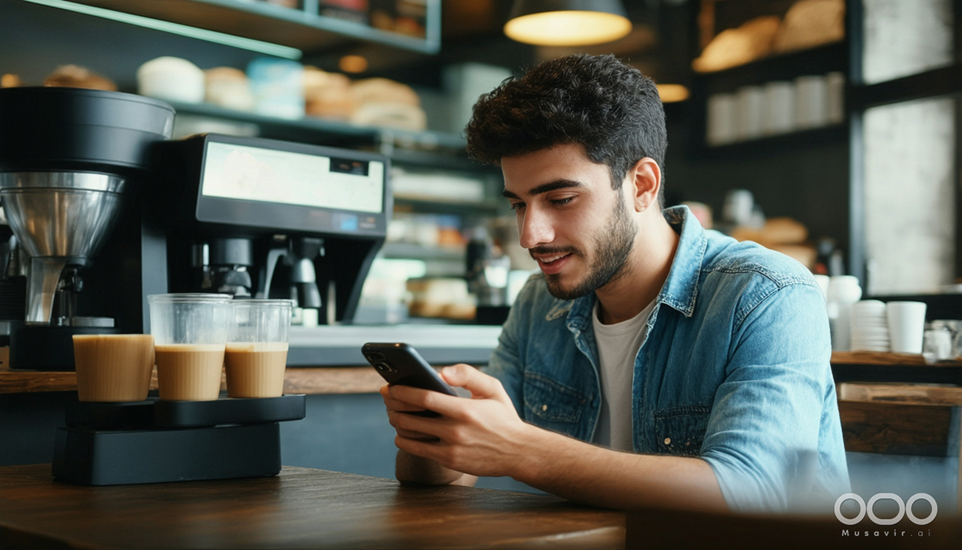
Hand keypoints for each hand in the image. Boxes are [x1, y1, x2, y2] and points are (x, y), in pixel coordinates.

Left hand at [385, 364, 534, 478]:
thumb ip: (468, 374)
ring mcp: (451, 447)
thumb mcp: (492, 388)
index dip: (403, 392)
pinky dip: (405, 441)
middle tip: (388, 400)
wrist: (519, 451)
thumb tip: (442, 372)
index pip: (425, 397)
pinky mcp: (450, 461)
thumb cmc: (503, 418)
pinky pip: (418, 450)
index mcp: (465, 409)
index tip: (391, 387)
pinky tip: (402, 434)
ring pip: (411, 435)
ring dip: (397, 423)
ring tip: (395, 415)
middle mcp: (456, 429)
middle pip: (412, 417)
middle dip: (393, 407)